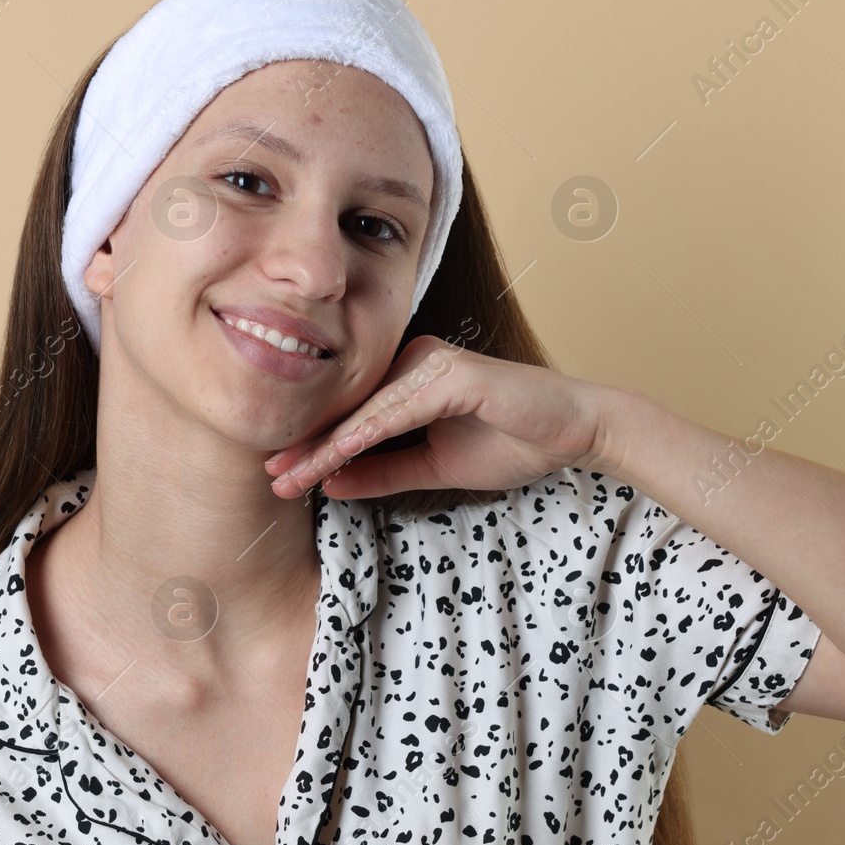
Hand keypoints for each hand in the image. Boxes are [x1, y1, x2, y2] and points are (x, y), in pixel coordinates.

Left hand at [264, 335, 614, 499]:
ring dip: (327, 446)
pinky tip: (336, 457)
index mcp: (408, 378)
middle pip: (350, 411)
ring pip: (366, 413)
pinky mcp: (451, 373)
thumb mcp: (434, 466)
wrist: (575, 432)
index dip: (315, 448)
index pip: (352, 418)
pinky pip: (398, 410)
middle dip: (309, 447)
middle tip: (269, 475)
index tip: (280, 476)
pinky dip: (365, 435)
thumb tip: (331, 483)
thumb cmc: (513, 441)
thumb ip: (384, 471)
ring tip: (291, 475)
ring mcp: (431, 363)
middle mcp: (413, 361)